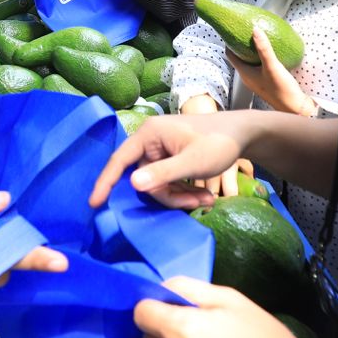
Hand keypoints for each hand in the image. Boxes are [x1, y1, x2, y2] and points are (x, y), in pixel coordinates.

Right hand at [88, 111, 252, 209]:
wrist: (242, 133)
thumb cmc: (218, 142)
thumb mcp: (193, 162)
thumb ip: (163, 173)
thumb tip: (132, 184)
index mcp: (149, 134)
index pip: (119, 159)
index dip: (105, 182)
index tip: (94, 203)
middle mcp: (150, 140)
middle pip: (145, 179)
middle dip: (169, 195)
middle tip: (197, 204)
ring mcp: (161, 149)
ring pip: (158, 183)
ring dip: (180, 196)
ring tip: (207, 200)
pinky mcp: (171, 157)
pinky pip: (168, 180)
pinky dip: (184, 190)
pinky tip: (205, 195)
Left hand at [227, 29, 309, 115]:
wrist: (295, 107)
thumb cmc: (281, 89)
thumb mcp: (272, 66)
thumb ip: (263, 48)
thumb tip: (255, 30)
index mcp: (244, 74)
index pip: (230, 55)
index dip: (229, 42)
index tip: (233, 30)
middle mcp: (248, 77)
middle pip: (239, 57)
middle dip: (241, 44)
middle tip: (246, 30)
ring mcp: (257, 80)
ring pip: (250, 61)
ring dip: (252, 50)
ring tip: (258, 37)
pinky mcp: (266, 81)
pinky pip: (260, 65)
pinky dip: (261, 57)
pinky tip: (270, 51)